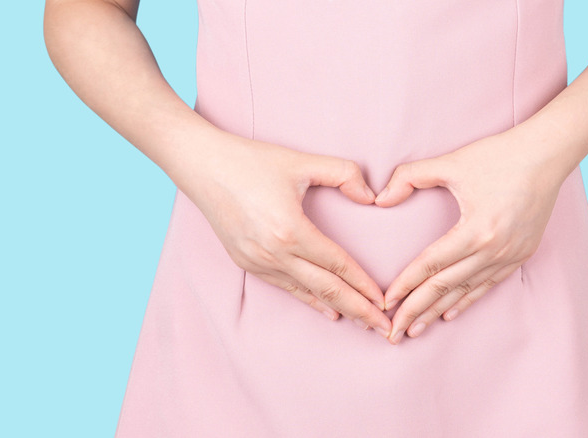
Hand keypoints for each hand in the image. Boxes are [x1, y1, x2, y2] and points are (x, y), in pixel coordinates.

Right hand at [178, 130, 391, 337]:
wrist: (202, 166)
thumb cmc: (251, 161)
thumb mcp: (302, 161)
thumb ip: (344, 173)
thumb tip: (371, 196)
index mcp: (290, 230)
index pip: (338, 266)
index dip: (365, 286)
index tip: (386, 303)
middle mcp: (273, 253)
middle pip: (326, 289)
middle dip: (359, 310)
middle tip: (384, 327)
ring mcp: (257, 261)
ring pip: (306, 293)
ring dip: (337, 308)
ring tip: (363, 323)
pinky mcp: (246, 262)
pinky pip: (285, 287)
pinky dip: (309, 300)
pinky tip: (328, 310)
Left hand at [374, 129, 565, 343]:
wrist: (547, 155)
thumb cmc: (499, 155)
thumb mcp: (451, 162)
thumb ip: (410, 176)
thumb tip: (380, 198)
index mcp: (476, 229)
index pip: (431, 266)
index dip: (405, 286)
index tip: (385, 303)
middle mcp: (494, 249)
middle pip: (445, 287)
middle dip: (416, 311)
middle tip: (393, 332)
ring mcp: (510, 255)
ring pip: (466, 291)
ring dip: (438, 312)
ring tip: (415, 330)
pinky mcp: (520, 254)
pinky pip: (488, 285)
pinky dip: (466, 301)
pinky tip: (449, 314)